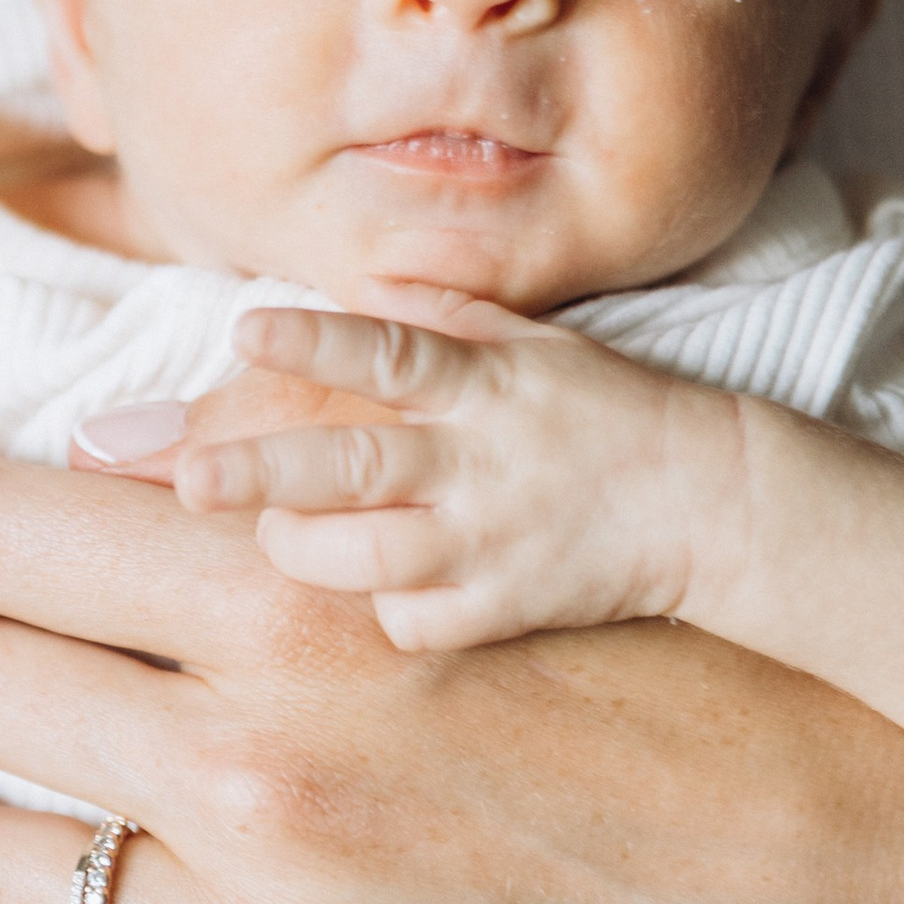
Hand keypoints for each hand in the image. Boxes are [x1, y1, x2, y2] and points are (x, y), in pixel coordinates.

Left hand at [170, 290, 745, 650]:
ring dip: (303, 548)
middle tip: (189, 480)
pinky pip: (413, 622)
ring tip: (277, 531)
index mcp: (486, 384)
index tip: (245, 331)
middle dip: (260, 474)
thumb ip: (450, 316)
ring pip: (366, 558)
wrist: (714, 501)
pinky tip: (384, 586)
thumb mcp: (541, 343)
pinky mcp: (506, 607)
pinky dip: (383, 610)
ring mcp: (491, 540)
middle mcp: (481, 462)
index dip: (316, 341)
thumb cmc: (611, 412)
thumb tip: (370, 281)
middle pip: (354, 468)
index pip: (391, 355)